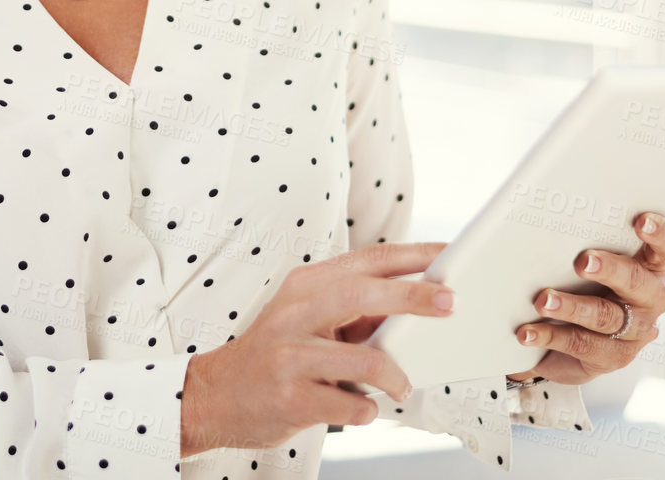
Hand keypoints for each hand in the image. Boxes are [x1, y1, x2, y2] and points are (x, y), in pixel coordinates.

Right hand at [180, 241, 454, 455]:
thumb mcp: (308, 319)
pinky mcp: (289, 397)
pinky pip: (348, 405)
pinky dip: (365, 409)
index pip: (366, 260)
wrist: (214, 396)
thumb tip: (414, 307)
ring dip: (394, 374)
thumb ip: (354, 311)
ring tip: (402, 385)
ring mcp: (290, 355)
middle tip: (449, 303)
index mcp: (304, 285)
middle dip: (412, 296)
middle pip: (361, 293)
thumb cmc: (274, 355)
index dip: (411, 256)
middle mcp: (294, 313)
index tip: (449, 256)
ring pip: (361, 358)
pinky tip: (361, 407)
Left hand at [506, 211, 664, 385]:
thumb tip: (548, 230)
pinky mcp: (614, 357)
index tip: (641, 222)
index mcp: (650, 267)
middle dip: (609, 270)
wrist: (567, 343)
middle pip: (636, 281)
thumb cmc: (581, 288)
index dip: (659, 234)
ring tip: (543, 300)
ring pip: (606, 316)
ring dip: (571, 306)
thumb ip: (583, 246)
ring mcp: (636, 331)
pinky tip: (529, 332)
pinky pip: (582, 344)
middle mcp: (650, 299)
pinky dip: (551, 335)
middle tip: (583, 262)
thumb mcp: (587, 264)